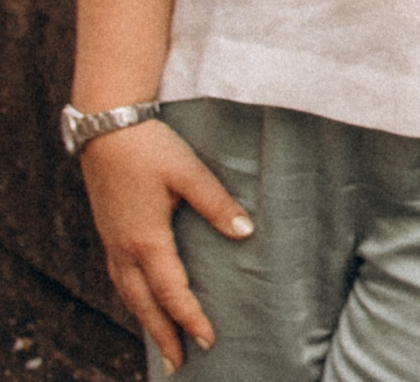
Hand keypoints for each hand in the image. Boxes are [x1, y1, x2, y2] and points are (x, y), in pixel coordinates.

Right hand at [80, 119, 251, 371]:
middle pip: (144, 304)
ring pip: (128, 294)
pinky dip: (133, 298)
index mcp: (147, 239)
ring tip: (161, 343)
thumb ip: (217, 203)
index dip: (189, 317)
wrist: (107, 128)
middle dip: (162, 335)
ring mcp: (113, 242)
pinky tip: (142, 302)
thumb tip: (245, 231)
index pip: (171, 291)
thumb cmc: (151, 148)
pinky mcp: (109, 232)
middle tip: (178, 363)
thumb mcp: (189, 173)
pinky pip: (120, 278)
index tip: (207, 339)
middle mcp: (125, 248)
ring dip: (145, 320)